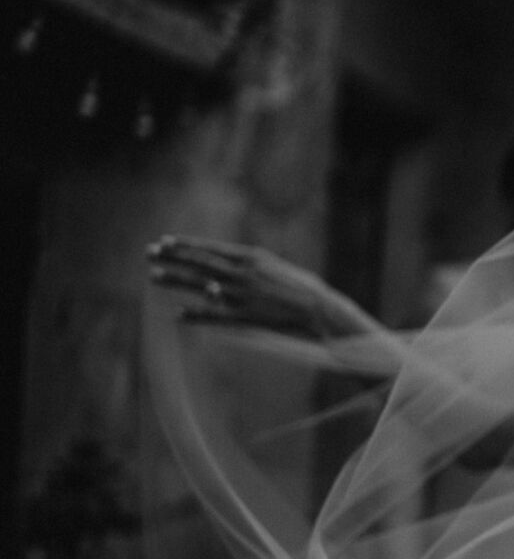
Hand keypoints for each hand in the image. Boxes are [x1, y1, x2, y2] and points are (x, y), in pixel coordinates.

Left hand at [145, 235, 363, 338]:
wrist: (319, 310)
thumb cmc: (304, 288)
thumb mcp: (276, 267)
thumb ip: (251, 265)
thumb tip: (230, 263)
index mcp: (251, 257)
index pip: (210, 248)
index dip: (185, 245)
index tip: (165, 241)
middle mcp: (241, 274)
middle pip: (199, 263)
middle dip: (172, 257)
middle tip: (149, 253)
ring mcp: (241, 295)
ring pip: (200, 285)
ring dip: (175, 280)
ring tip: (153, 275)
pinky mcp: (244, 316)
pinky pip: (213, 316)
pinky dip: (195, 315)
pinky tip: (177, 314)